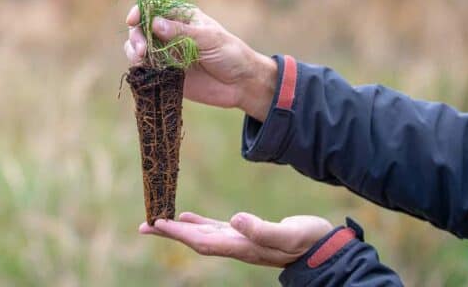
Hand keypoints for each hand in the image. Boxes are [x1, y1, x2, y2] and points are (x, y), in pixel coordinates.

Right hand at [124, 5, 277, 120]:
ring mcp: (167, 52)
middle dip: (137, 36)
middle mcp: (171, 32)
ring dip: (134, 52)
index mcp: (182, 16)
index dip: (140, 11)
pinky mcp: (166, 72)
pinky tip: (143, 70)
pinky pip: (146, 67)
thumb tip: (154, 23)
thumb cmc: (230, 54)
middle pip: (142, 28)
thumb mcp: (209, 39)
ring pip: (139, 47)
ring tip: (141, 61)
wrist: (241, 84)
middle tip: (142, 51)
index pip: (154, 7)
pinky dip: (140, 67)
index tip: (133, 20)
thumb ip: (181, 32)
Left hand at [139, 211, 332, 266]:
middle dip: (169, 233)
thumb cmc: (309, 241)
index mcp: (243, 246)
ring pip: (202, 235)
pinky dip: (198, 224)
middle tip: (143, 226)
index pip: (202, 241)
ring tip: (158, 221)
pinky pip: (215, 229)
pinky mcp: (247, 233)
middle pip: (195, 240)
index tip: (156, 224)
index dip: (179, 233)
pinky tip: (188, 218)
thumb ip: (262, 229)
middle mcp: (237, 245)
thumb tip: (236, 219)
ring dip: (179, 229)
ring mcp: (241, 241)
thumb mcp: (288, 233)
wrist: (325, 249)